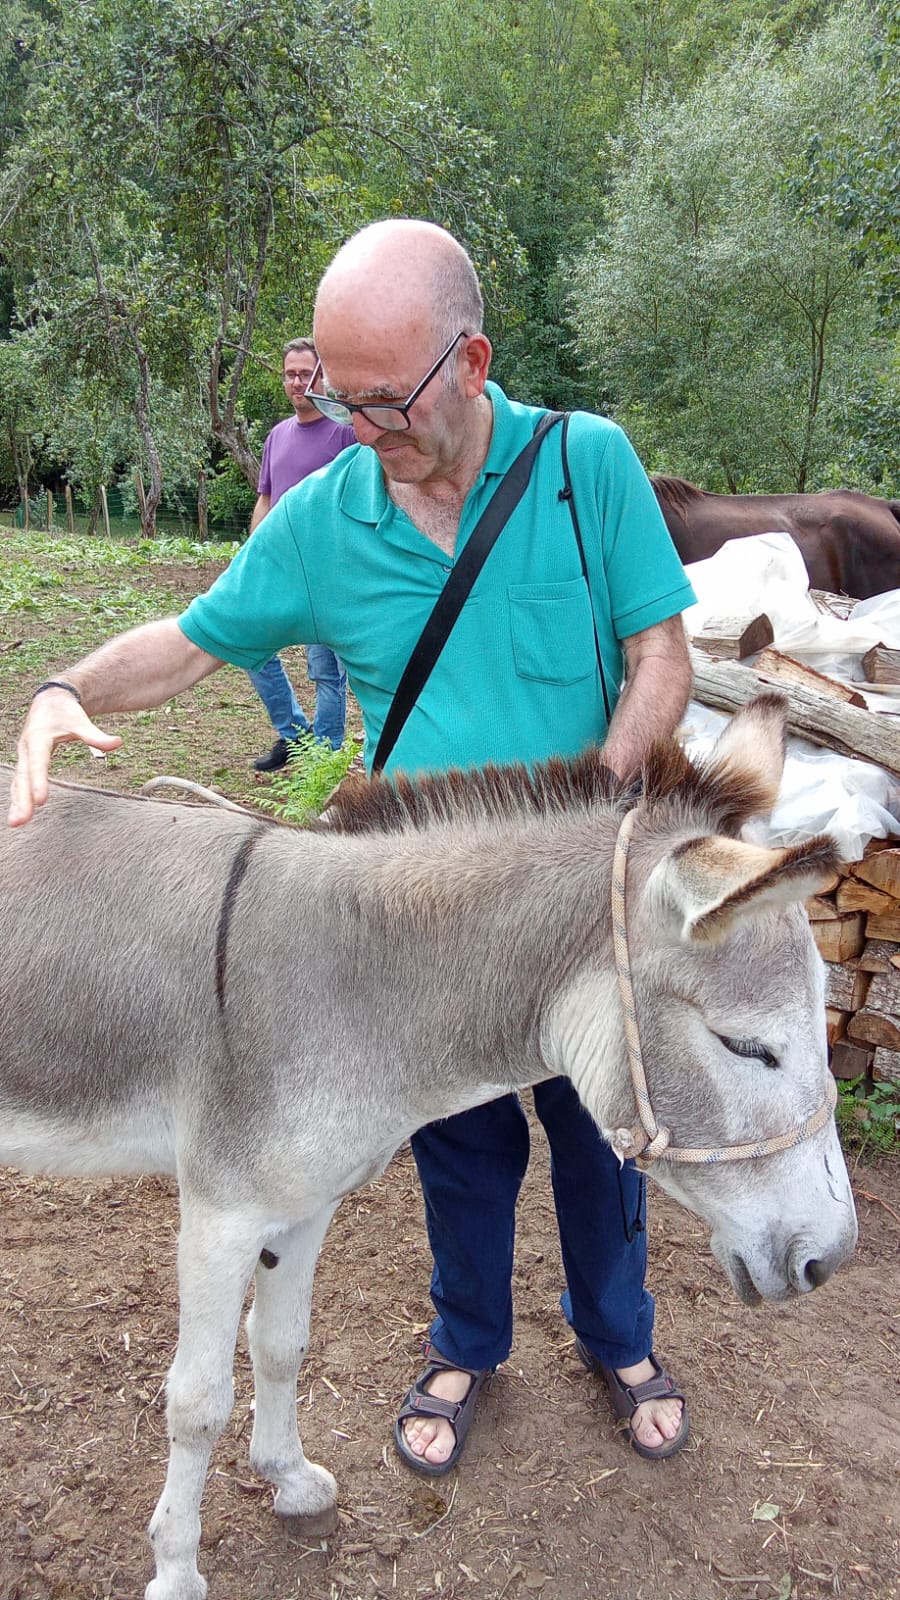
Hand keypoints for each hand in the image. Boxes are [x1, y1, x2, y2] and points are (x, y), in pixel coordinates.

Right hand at [8, 690, 121, 826]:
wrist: (49, 701)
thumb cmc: (65, 712)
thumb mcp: (80, 721)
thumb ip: (96, 736)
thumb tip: (117, 743)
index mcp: (38, 738)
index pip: (38, 762)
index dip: (39, 781)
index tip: (40, 800)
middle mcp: (27, 748)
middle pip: (24, 777)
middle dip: (22, 799)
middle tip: (21, 821)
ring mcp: (24, 756)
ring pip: (18, 781)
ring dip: (17, 802)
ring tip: (17, 823)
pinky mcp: (25, 762)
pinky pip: (19, 782)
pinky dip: (18, 797)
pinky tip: (19, 814)